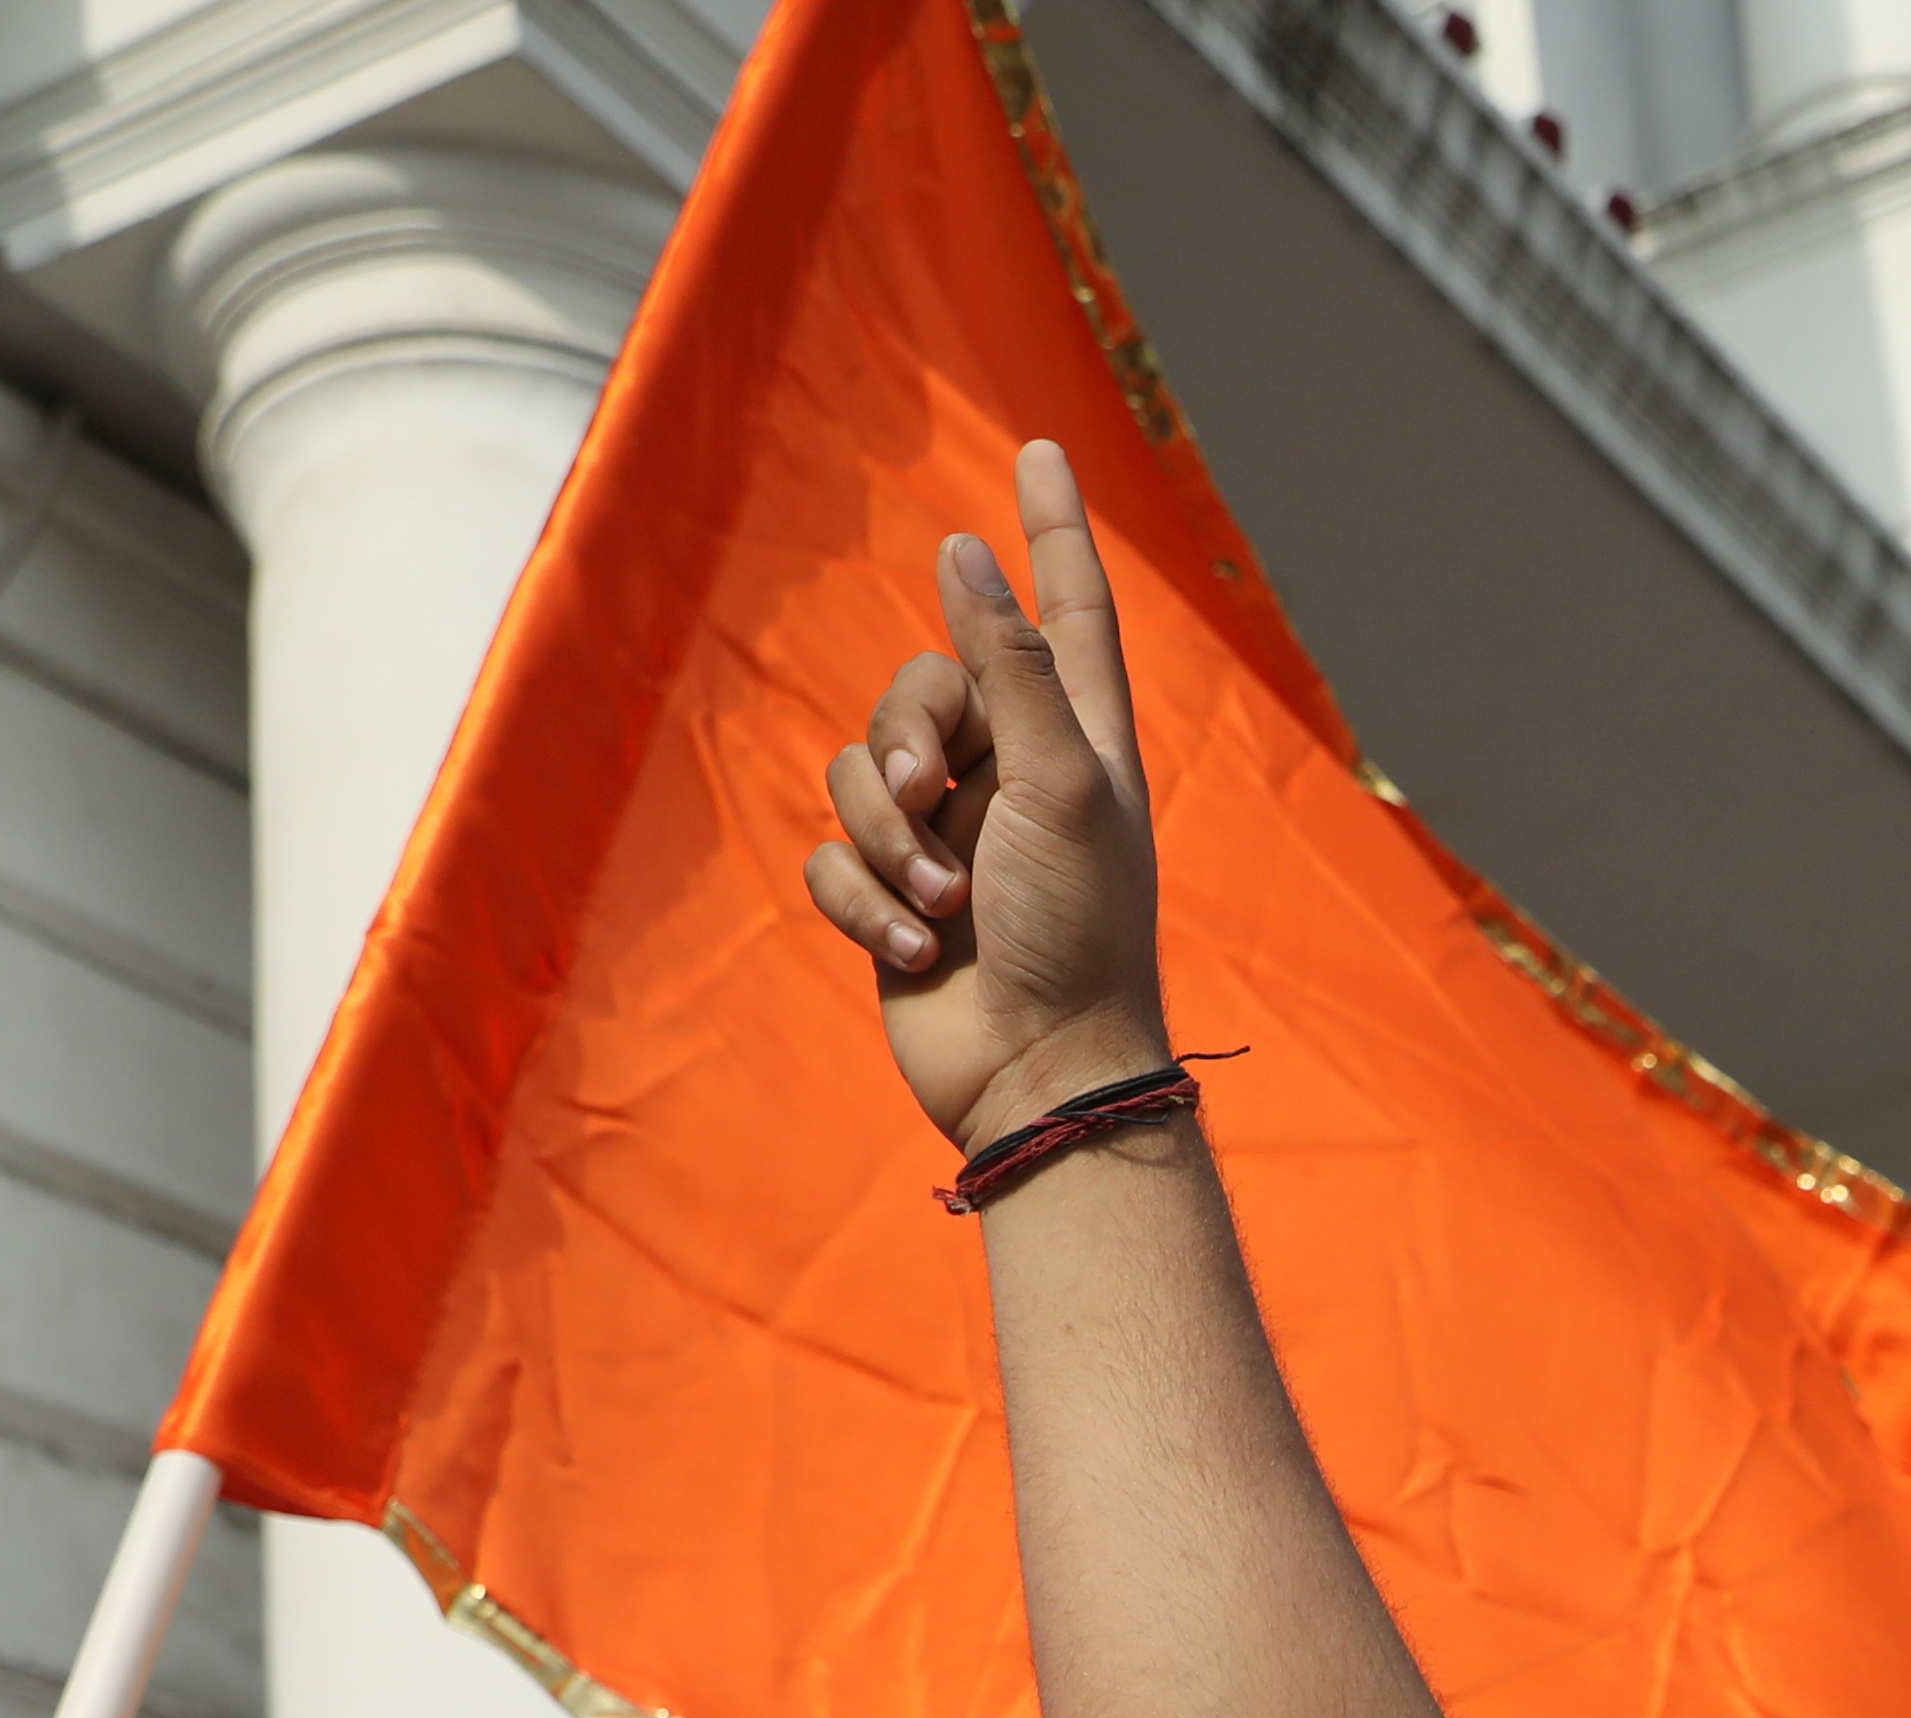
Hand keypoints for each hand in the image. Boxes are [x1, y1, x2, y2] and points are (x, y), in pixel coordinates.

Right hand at [802, 438, 1177, 1150]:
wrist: (1042, 1073)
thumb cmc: (1079, 932)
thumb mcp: (1062, 783)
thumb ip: (1012, 665)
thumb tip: (965, 551)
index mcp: (1077, 740)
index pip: (1066, 608)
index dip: (1053, 530)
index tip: (1043, 451)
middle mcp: (1012, 774)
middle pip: (918, 688)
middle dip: (906, 742)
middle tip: (938, 803)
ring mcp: (948, 836)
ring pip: (859, 772)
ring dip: (887, 841)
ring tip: (943, 907)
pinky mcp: (891, 895)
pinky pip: (831, 854)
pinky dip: (862, 899)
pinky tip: (914, 949)